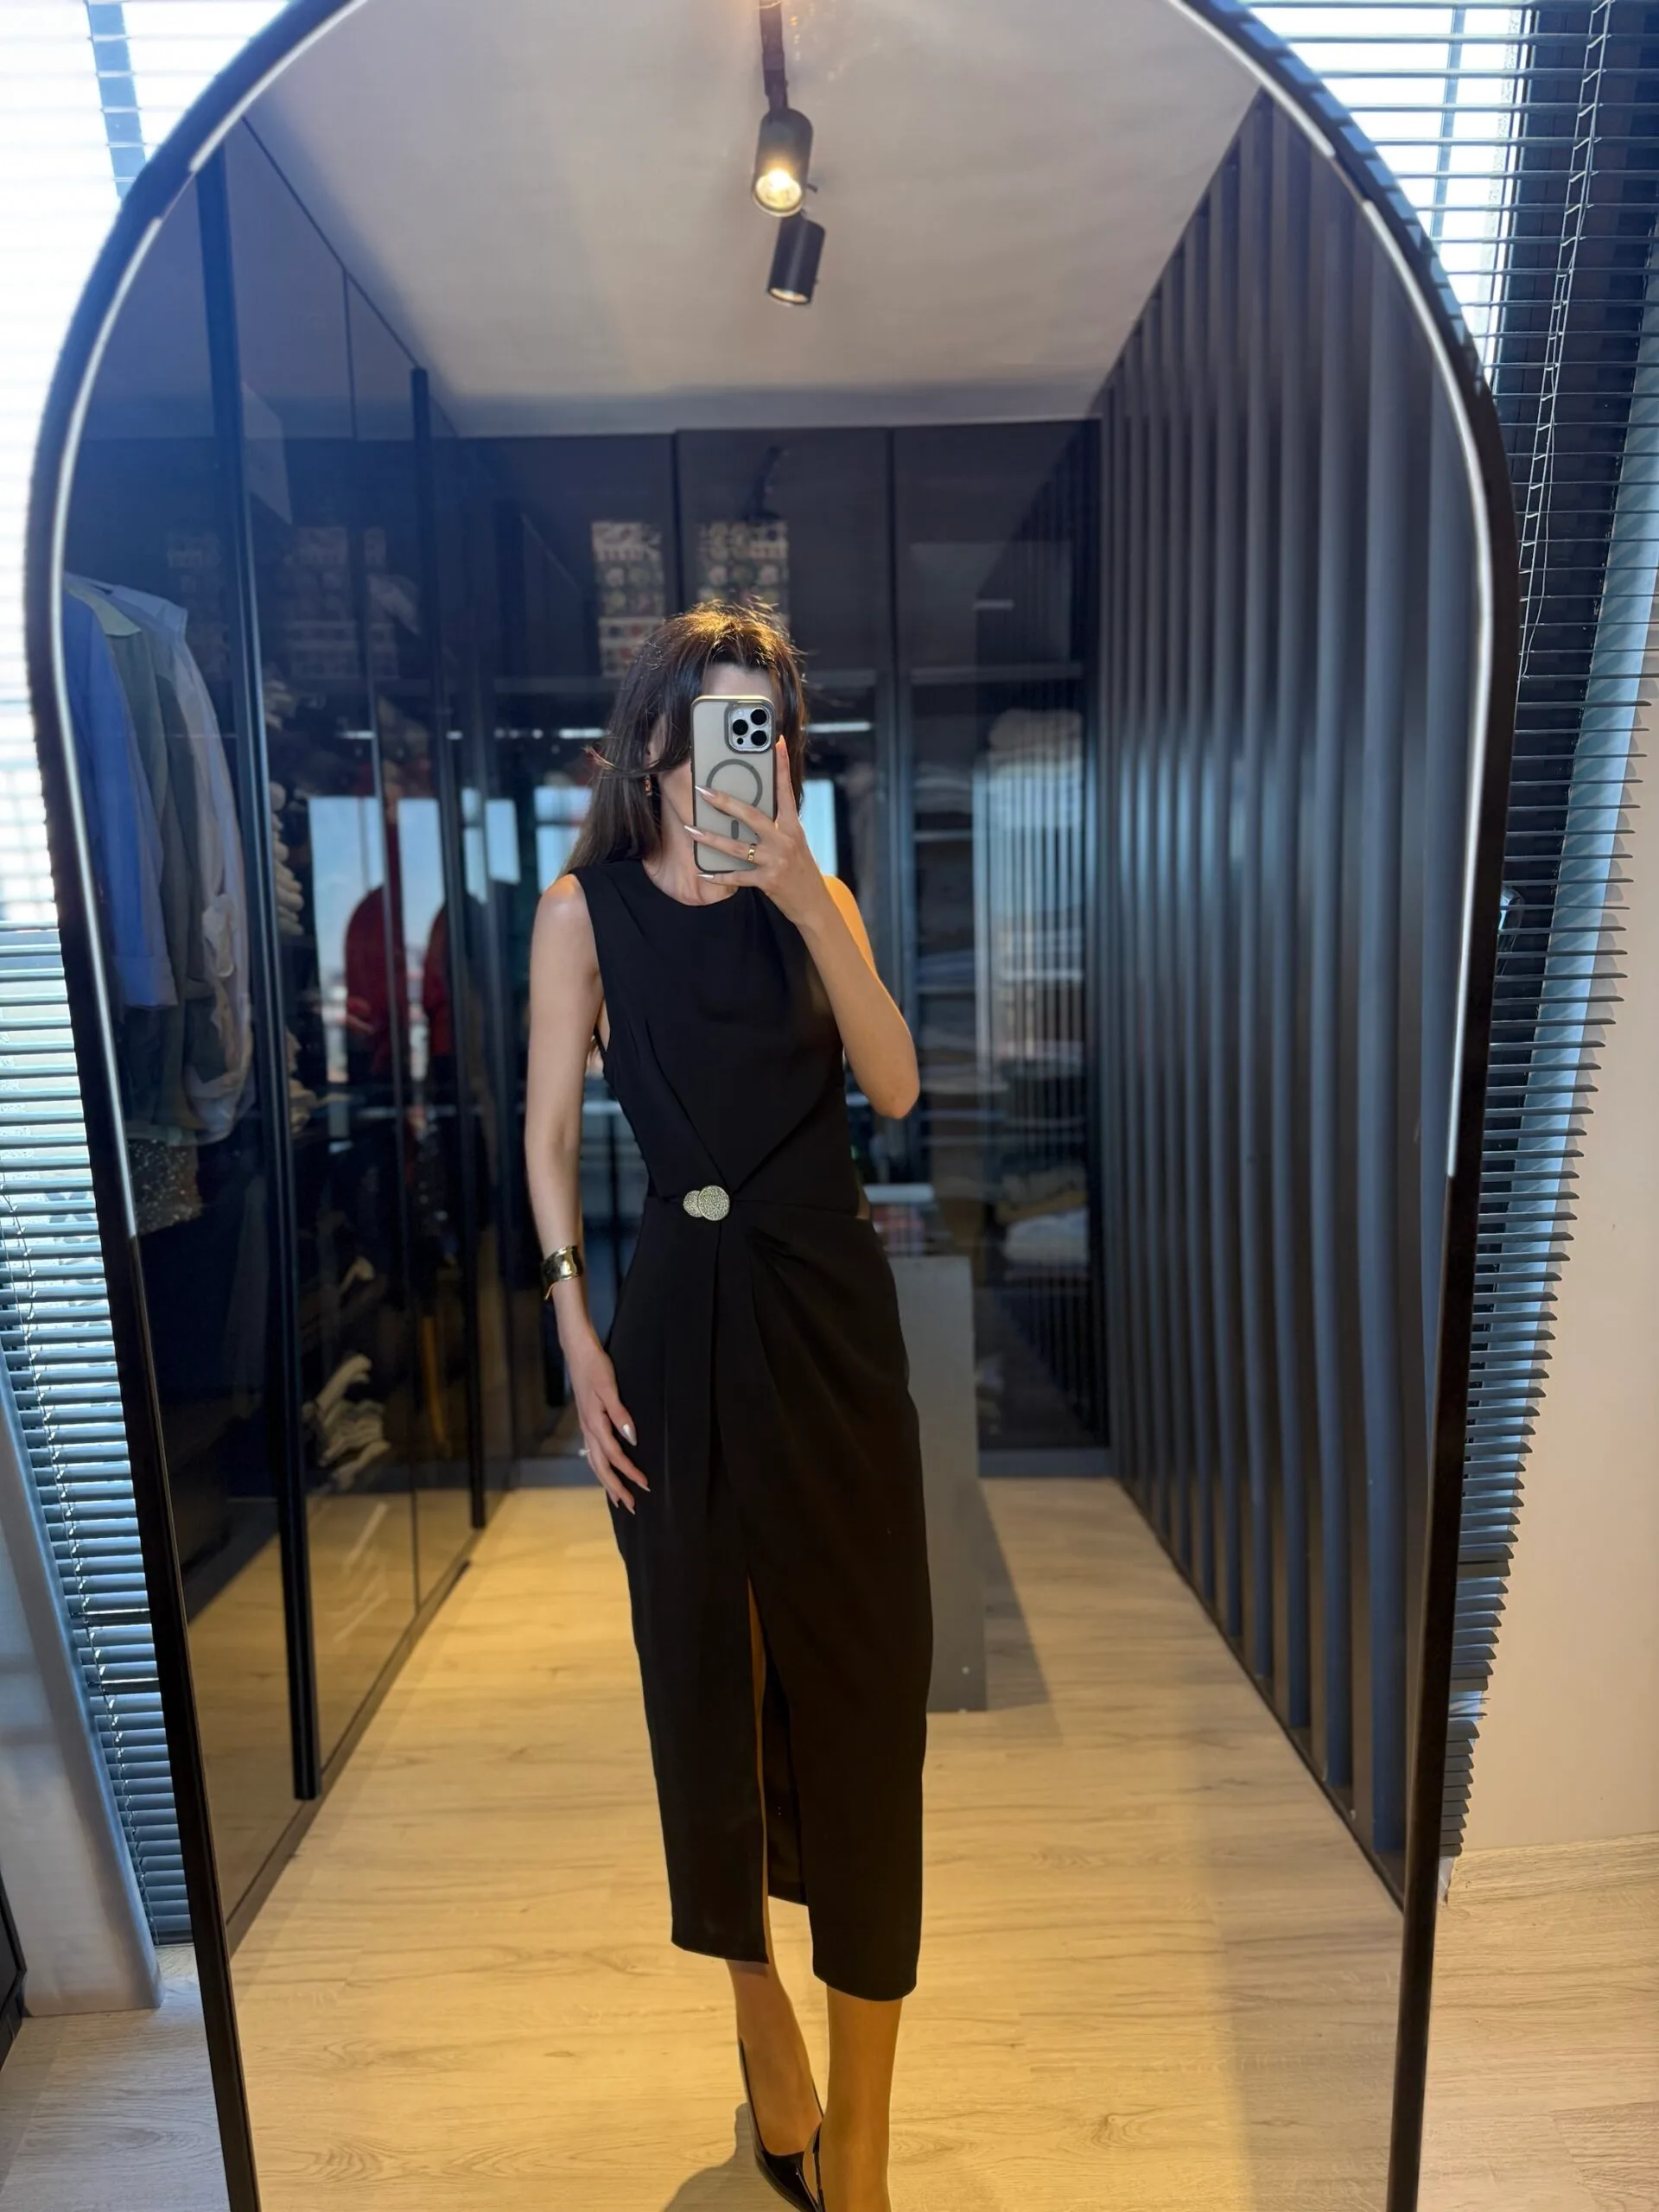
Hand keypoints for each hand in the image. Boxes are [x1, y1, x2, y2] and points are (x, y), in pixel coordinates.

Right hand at [564, 1333, 646, 1511]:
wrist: (577, 1351)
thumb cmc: (596, 1366)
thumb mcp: (610, 1387)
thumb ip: (620, 1414)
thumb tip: (631, 1439)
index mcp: (595, 1423)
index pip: (615, 1456)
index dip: (630, 1472)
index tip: (645, 1485)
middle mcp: (588, 1429)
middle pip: (601, 1467)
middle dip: (616, 1488)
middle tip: (631, 1506)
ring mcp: (585, 1426)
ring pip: (594, 1462)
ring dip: (606, 1481)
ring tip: (617, 1497)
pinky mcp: (586, 1420)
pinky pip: (592, 1452)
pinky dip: (599, 1467)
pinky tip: (605, 1470)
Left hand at [688, 741, 829, 928]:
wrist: (814, 904)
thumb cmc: (802, 870)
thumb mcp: (796, 843)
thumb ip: (777, 827)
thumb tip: (750, 811)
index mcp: (793, 827)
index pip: (786, 792)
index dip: (781, 766)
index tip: (775, 744)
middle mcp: (784, 841)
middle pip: (751, 816)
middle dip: (725, 802)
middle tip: (705, 791)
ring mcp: (775, 861)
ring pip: (736, 847)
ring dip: (711, 838)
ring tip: (692, 829)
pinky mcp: (767, 881)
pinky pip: (737, 876)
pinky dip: (718, 875)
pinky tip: (703, 872)